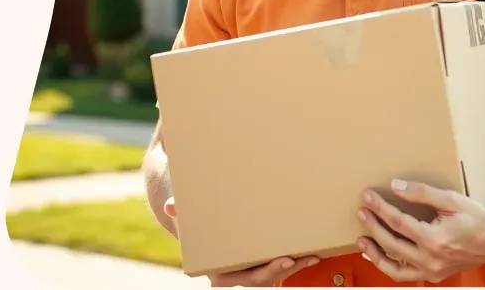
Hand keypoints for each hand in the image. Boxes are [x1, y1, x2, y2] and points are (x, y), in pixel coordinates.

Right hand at [164, 198, 319, 285]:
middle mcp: (234, 273)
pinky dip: (294, 259)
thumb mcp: (186, 218)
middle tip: (298, 257)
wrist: (199, 224)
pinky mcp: (259, 259)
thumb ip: (179, 212)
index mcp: (216, 269)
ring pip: (273, 274)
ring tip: (313, 254)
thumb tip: (171, 205)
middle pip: (262, 278)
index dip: (263, 272)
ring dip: (294, 267)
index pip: (242, 277)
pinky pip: (277, 264)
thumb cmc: (193, 220)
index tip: (282, 260)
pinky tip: (312, 249)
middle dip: (282, 270)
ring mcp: (248, 268)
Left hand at [355, 181, 484, 283]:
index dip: (380, 208)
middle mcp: (431, 259)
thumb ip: (421, 192)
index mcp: (435, 238)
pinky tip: (379, 254)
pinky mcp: (433, 276)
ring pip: (395, 267)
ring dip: (375, 253)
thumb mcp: (450, 198)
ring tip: (361, 240)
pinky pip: (405, 275)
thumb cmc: (474, 217)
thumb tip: (395, 186)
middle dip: (373, 226)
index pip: (399, 222)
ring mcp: (432, 271)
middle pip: (392, 243)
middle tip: (361, 211)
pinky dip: (390, 266)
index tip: (368, 196)